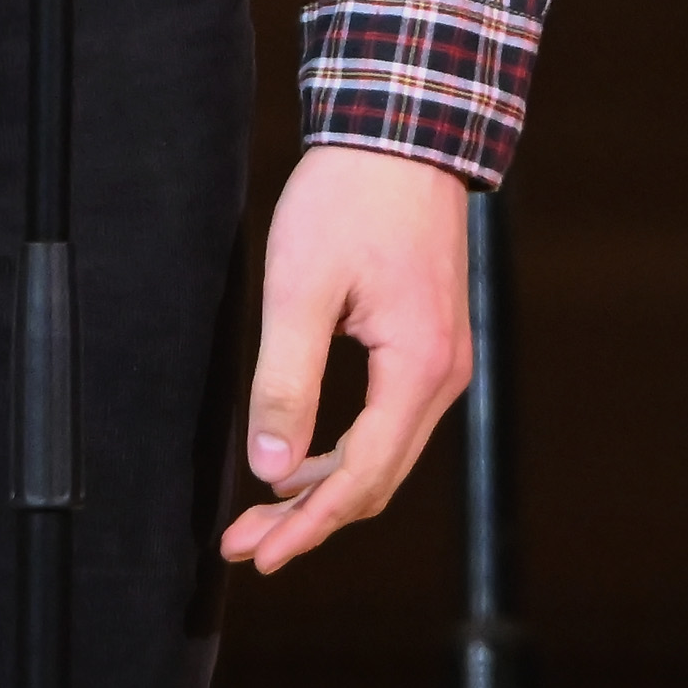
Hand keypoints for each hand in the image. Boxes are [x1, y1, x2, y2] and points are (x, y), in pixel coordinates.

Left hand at [218, 143, 474, 573]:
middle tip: (244, 545)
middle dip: (309, 520)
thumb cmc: (348, 200)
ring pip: (382, 458)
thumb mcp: (300, 288)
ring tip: (260, 515)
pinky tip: (296, 462)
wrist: (399, 135)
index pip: (362, 478)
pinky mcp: (427, 349)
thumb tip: (270, 468)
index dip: (306, 524)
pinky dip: (341, 454)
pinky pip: (386, 425)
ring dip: (322, 492)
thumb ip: (286, 380)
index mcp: (418, 369)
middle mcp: (443, 377)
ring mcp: (441, 365)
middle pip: (377, 481)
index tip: (255, 552)